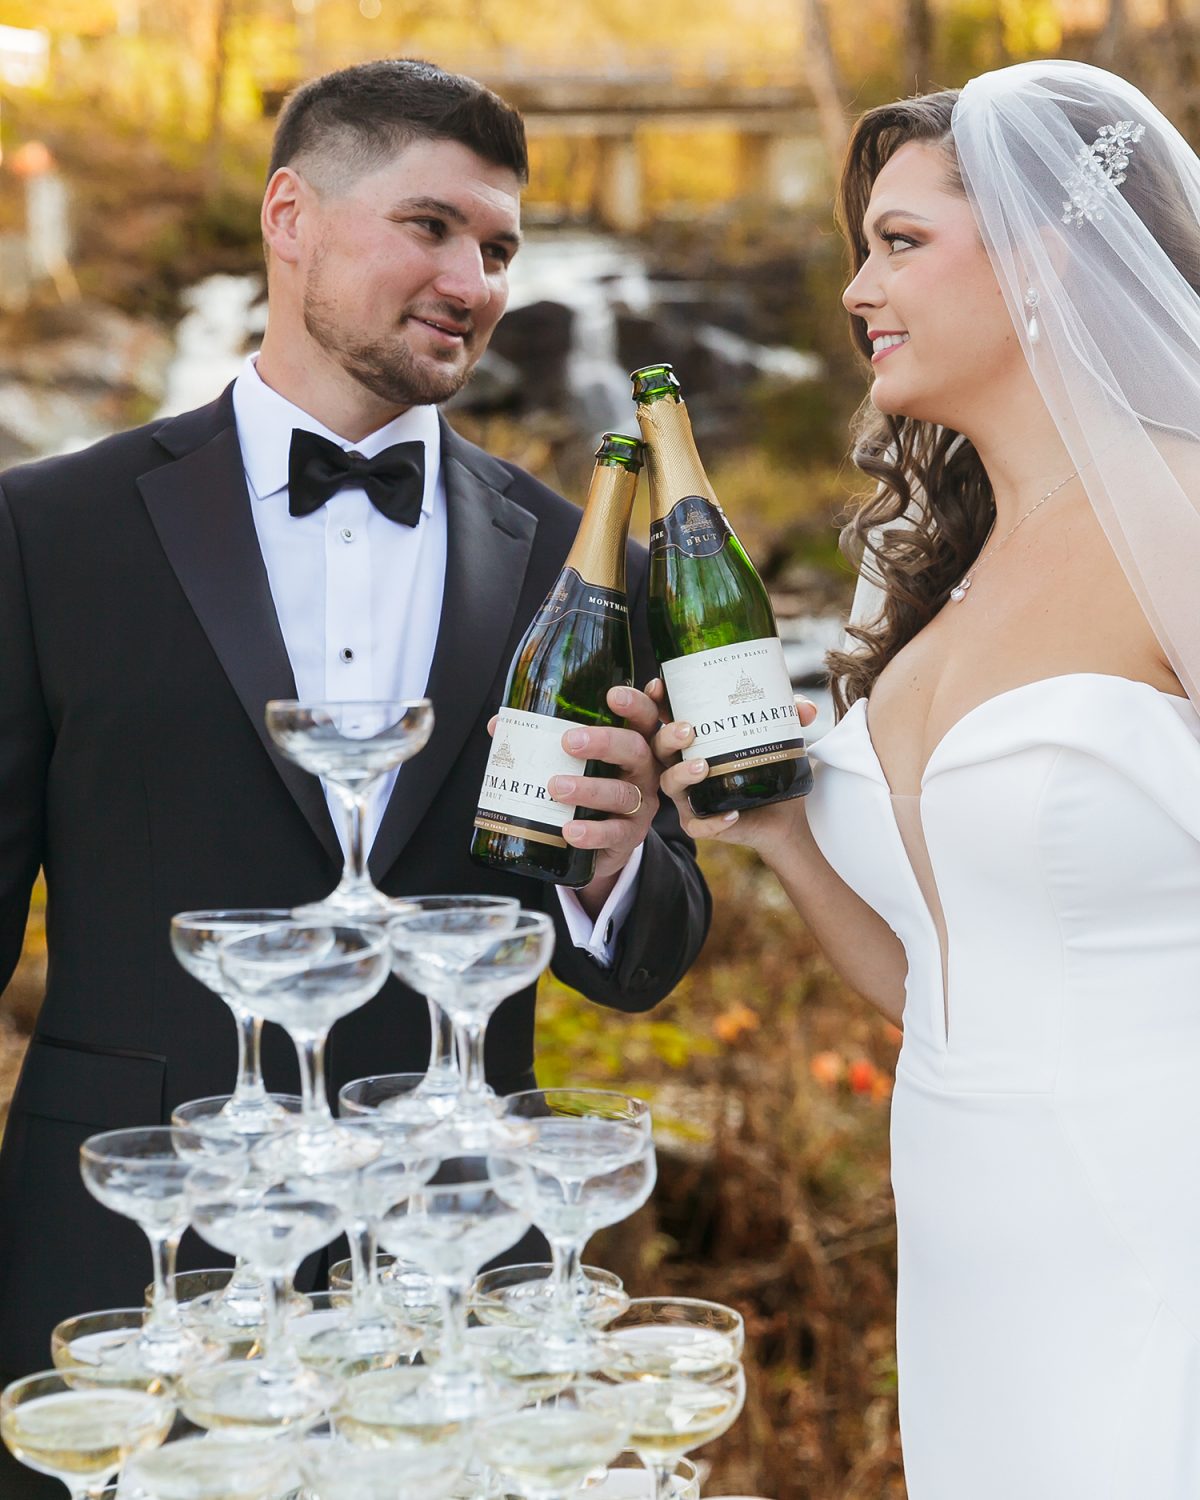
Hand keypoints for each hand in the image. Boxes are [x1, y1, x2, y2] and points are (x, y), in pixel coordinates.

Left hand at [547, 686, 661, 897]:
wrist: (602, 842)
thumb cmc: (589, 788)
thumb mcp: (574, 763)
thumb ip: (541, 740)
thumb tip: (499, 725)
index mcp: (632, 744)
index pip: (643, 717)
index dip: (635, 704)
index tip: (612, 696)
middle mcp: (642, 771)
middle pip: (636, 749)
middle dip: (604, 742)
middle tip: (569, 742)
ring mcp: (640, 806)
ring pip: (622, 793)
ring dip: (589, 789)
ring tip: (556, 787)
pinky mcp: (629, 836)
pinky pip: (615, 833)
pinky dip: (592, 832)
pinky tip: (569, 830)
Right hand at [652, 678, 818, 858]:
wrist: (785, 816)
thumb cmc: (771, 768)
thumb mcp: (781, 738)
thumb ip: (790, 717)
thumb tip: (806, 708)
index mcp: (693, 739)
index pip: (664, 716)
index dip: (655, 701)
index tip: (659, 687)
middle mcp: (682, 764)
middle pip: (658, 747)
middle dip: (667, 736)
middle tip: (688, 730)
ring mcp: (689, 795)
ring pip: (669, 783)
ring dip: (682, 774)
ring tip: (703, 767)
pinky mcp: (700, 823)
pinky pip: (697, 824)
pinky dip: (712, 821)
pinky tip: (731, 814)